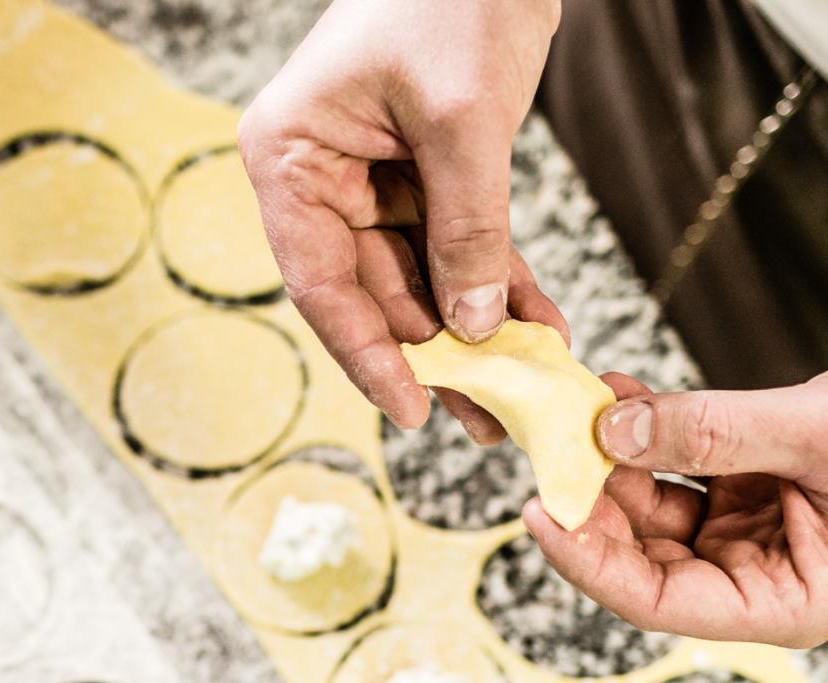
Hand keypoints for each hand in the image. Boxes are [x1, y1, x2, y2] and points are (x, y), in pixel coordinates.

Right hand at [237, 0, 566, 432]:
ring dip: (473, 326)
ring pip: (416, 276)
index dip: (367, 353)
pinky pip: (453, 242)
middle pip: (369, 289)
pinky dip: (494, 280)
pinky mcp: (419, 168)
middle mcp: (317, 174)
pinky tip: (538, 324)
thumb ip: (467, 227)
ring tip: (527, 384)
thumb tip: (476, 326)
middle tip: (488, 417)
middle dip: (434, 352)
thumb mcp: (462, 119)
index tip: (415, 410)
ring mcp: (366, 174)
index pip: (320, 281)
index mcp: (290, 157)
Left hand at [525, 309, 827, 646]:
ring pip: (652, 507)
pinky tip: (617, 389)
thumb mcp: (815, 428)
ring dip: (613, 454)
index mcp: (786, 601)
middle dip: (590, 496)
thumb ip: (707, 431)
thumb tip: (609, 427)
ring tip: (578, 398)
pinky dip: (649, 430)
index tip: (535, 503)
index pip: (654, 600)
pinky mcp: (755, 488)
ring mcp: (755, 532)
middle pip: (641, 555)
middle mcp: (762, 578)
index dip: (586, 557)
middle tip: (544, 434)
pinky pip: (680, 466)